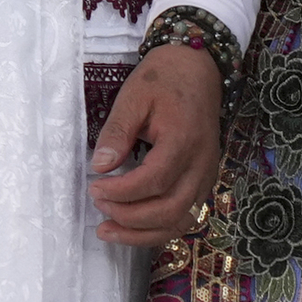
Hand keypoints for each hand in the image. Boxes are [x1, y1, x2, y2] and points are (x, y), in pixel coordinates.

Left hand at [89, 43, 225, 244]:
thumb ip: (117, 132)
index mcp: (184, 139)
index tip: (94, 187)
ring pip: (180, 221)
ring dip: (143, 233)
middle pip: (169, 209)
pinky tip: (133, 228)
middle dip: (129, 217)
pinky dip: (160, 229)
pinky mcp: (205, 179)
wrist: (198, 67)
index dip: (121, 192)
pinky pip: (186, 216)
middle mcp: (201, 162)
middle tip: (99, 206)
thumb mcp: (134, 97)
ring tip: (108, 231)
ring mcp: (207, 174)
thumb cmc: (164, 79)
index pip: (154, 180)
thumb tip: (99, 167)